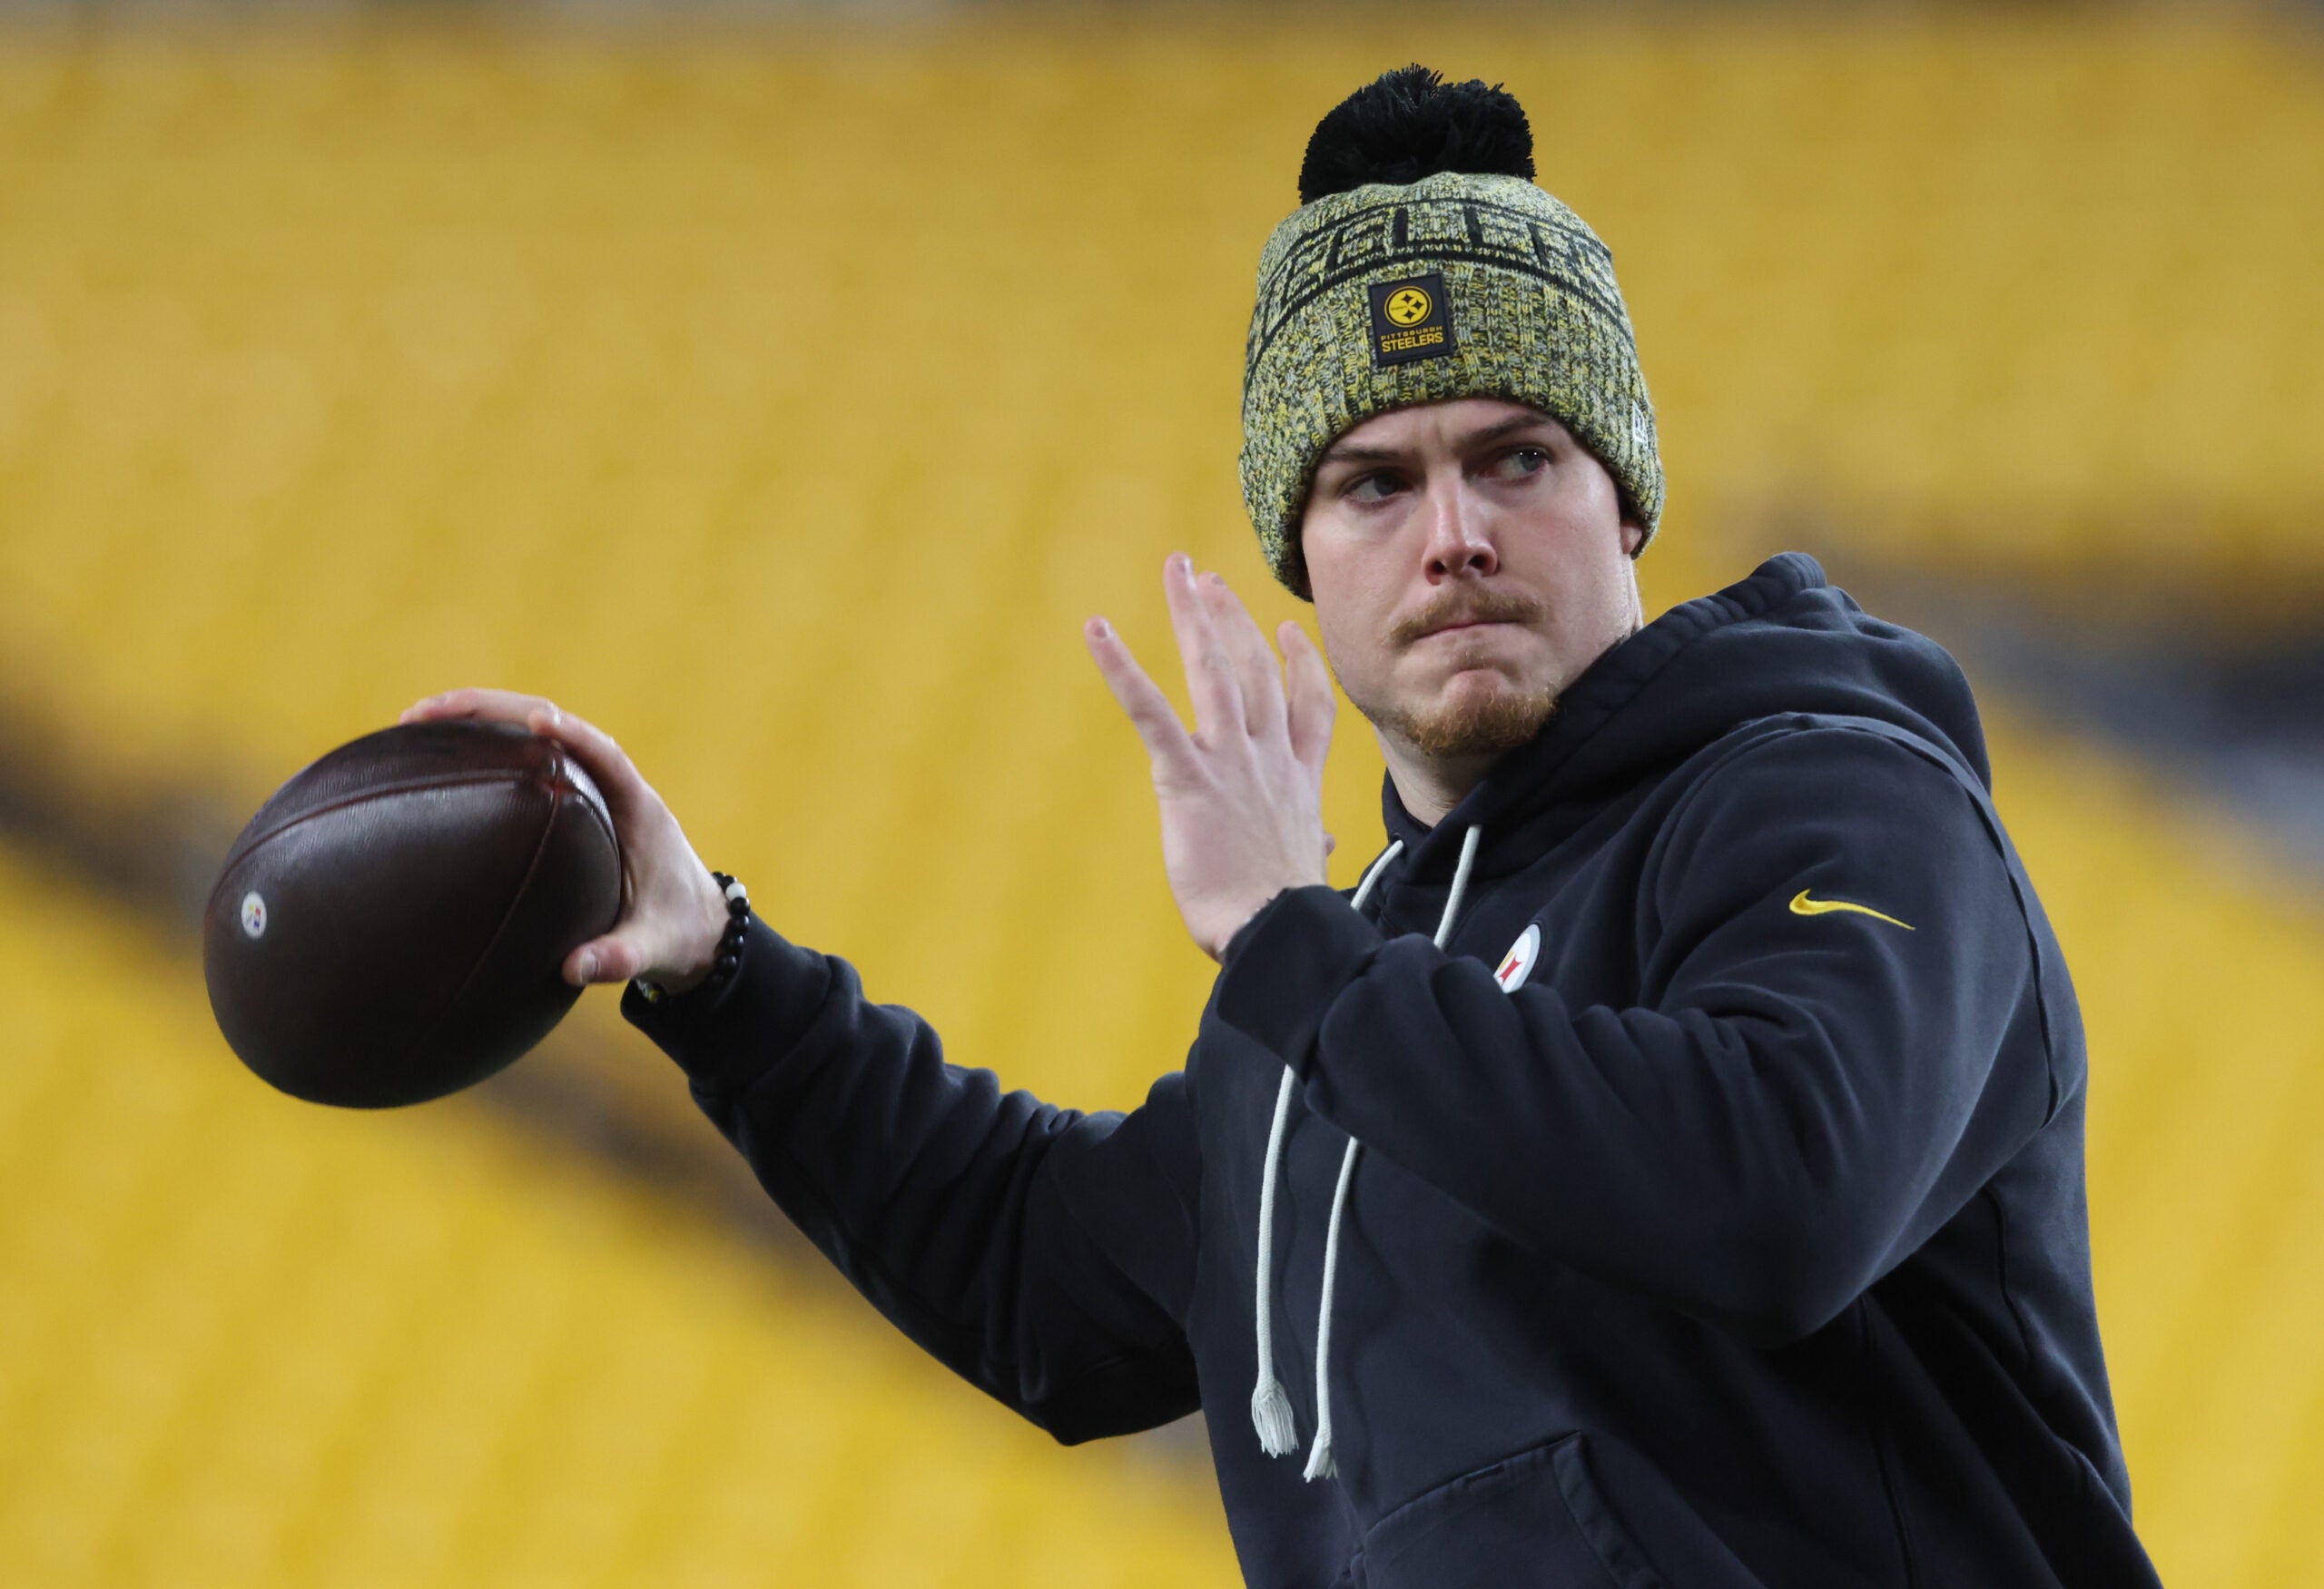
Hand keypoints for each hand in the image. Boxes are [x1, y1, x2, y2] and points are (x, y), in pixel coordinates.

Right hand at [398, 689, 730, 990]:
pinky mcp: (571, 804)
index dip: (571, 733)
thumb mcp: (655, 949)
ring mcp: (589, 791)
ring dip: (478, 721)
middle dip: (491, 711)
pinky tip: (438, 758)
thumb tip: (573, 970)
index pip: (605, 754)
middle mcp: (613, 787)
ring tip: (414, 725)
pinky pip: (526, 762)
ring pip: (532, 737)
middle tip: (425, 715)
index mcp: (639, 809)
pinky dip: (484, 751)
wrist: (699, 930)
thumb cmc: (679, 933)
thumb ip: (621, 958)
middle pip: (554, 726)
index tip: (535, 720)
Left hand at [1086, 554, 1334, 960]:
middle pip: (1256, 669)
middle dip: (1232, 619)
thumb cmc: (1285, 910)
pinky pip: (1151, 710)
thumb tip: (1318, 846)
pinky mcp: (1189, 777)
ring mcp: (1232, 761)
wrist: (1277, 928)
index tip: (1287, 630)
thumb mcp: (1303, 868)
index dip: (1298, 662)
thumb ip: (1308, 845)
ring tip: (1179, 573)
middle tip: (1210, 580)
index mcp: (1298, 780)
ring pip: (1214, 670)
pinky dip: (1122, 667)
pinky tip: (1097, 630)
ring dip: (1194, 616)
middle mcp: (1269, 757)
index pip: (1308, 705)